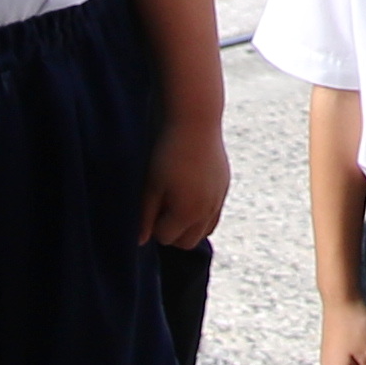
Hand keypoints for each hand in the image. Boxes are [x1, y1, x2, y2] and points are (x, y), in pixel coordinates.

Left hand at [139, 114, 229, 250]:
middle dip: (171, 232)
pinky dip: (201, 213)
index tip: (148, 204)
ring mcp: (219, 199)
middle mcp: (207, 211)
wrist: (197, 121)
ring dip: (188, 226)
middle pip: (187, 242)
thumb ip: (145, 216)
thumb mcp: (150, 185)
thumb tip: (141, 241)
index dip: (152, 225)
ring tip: (174, 203)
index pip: (165, 238)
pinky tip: (189, 193)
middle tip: (159, 208)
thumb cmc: (168, 152)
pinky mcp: (224, 187)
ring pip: (204, 231)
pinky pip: (214, 214)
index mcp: (187, 212)